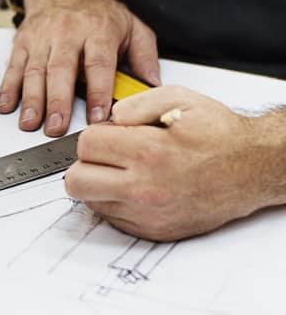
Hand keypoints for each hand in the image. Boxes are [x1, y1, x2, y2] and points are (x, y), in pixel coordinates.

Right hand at [0, 0, 159, 135]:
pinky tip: (6, 105)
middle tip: (56, 127)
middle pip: (61, 69)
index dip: (97, 91)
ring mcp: (42, 37)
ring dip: (31, 99)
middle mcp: (67, 33)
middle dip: (57, 100)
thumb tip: (152, 87)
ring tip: (30, 122)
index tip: (98, 115)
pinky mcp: (23, 42)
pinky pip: (14, 66)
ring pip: (34, 70)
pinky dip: (7, 87)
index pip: (98, 63)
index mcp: (98, 31)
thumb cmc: (99, 14)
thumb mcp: (132, 27)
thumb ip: (145, 57)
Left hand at [65, 86, 281, 240]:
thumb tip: (109, 116)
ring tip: (123, 170)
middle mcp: (145, 189)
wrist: (252, 169)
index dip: (94, 135)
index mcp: (149, 152)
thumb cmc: (219, 135)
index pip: (86, 145)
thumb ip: (135, 103)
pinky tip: (134, 186)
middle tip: (104, 156)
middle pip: (77, 181)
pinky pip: (111, 218)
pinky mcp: (153, 231)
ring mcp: (148, 215)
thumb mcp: (179, 98)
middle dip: (84, 163)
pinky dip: (114, 201)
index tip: (109, 134)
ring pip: (90, 201)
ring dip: (98, 183)